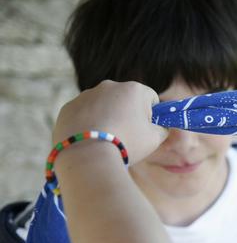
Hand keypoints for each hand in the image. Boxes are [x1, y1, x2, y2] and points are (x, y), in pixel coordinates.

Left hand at [52, 80, 167, 163]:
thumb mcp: (155, 138)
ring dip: (107, 118)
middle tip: (127, 136)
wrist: (88, 156)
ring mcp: (86, 95)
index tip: (146, 130)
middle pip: (125, 99)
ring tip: (107, 140)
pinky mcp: (68, 107)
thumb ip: (162, 128)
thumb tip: (161, 126)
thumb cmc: (127, 144)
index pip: (150, 98)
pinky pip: (83, 114)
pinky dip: (88, 124)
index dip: (152, 115)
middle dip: (127, 114)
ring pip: (102, 106)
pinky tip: (90, 140)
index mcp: (133, 89)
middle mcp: (109, 86)